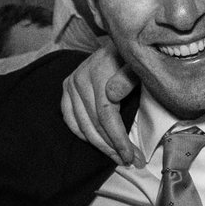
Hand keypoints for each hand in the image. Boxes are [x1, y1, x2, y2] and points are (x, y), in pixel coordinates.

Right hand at [58, 46, 140, 165]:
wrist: (118, 43)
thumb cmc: (132, 57)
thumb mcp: (137, 64)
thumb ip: (128, 77)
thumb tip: (112, 95)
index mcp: (98, 73)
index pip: (106, 115)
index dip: (118, 139)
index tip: (132, 156)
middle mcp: (80, 78)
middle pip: (94, 123)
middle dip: (112, 147)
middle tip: (129, 162)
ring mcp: (71, 83)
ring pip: (82, 125)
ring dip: (100, 146)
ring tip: (117, 158)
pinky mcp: (66, 87)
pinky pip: (71, 119)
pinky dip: (83, 135)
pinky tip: (98, 144)